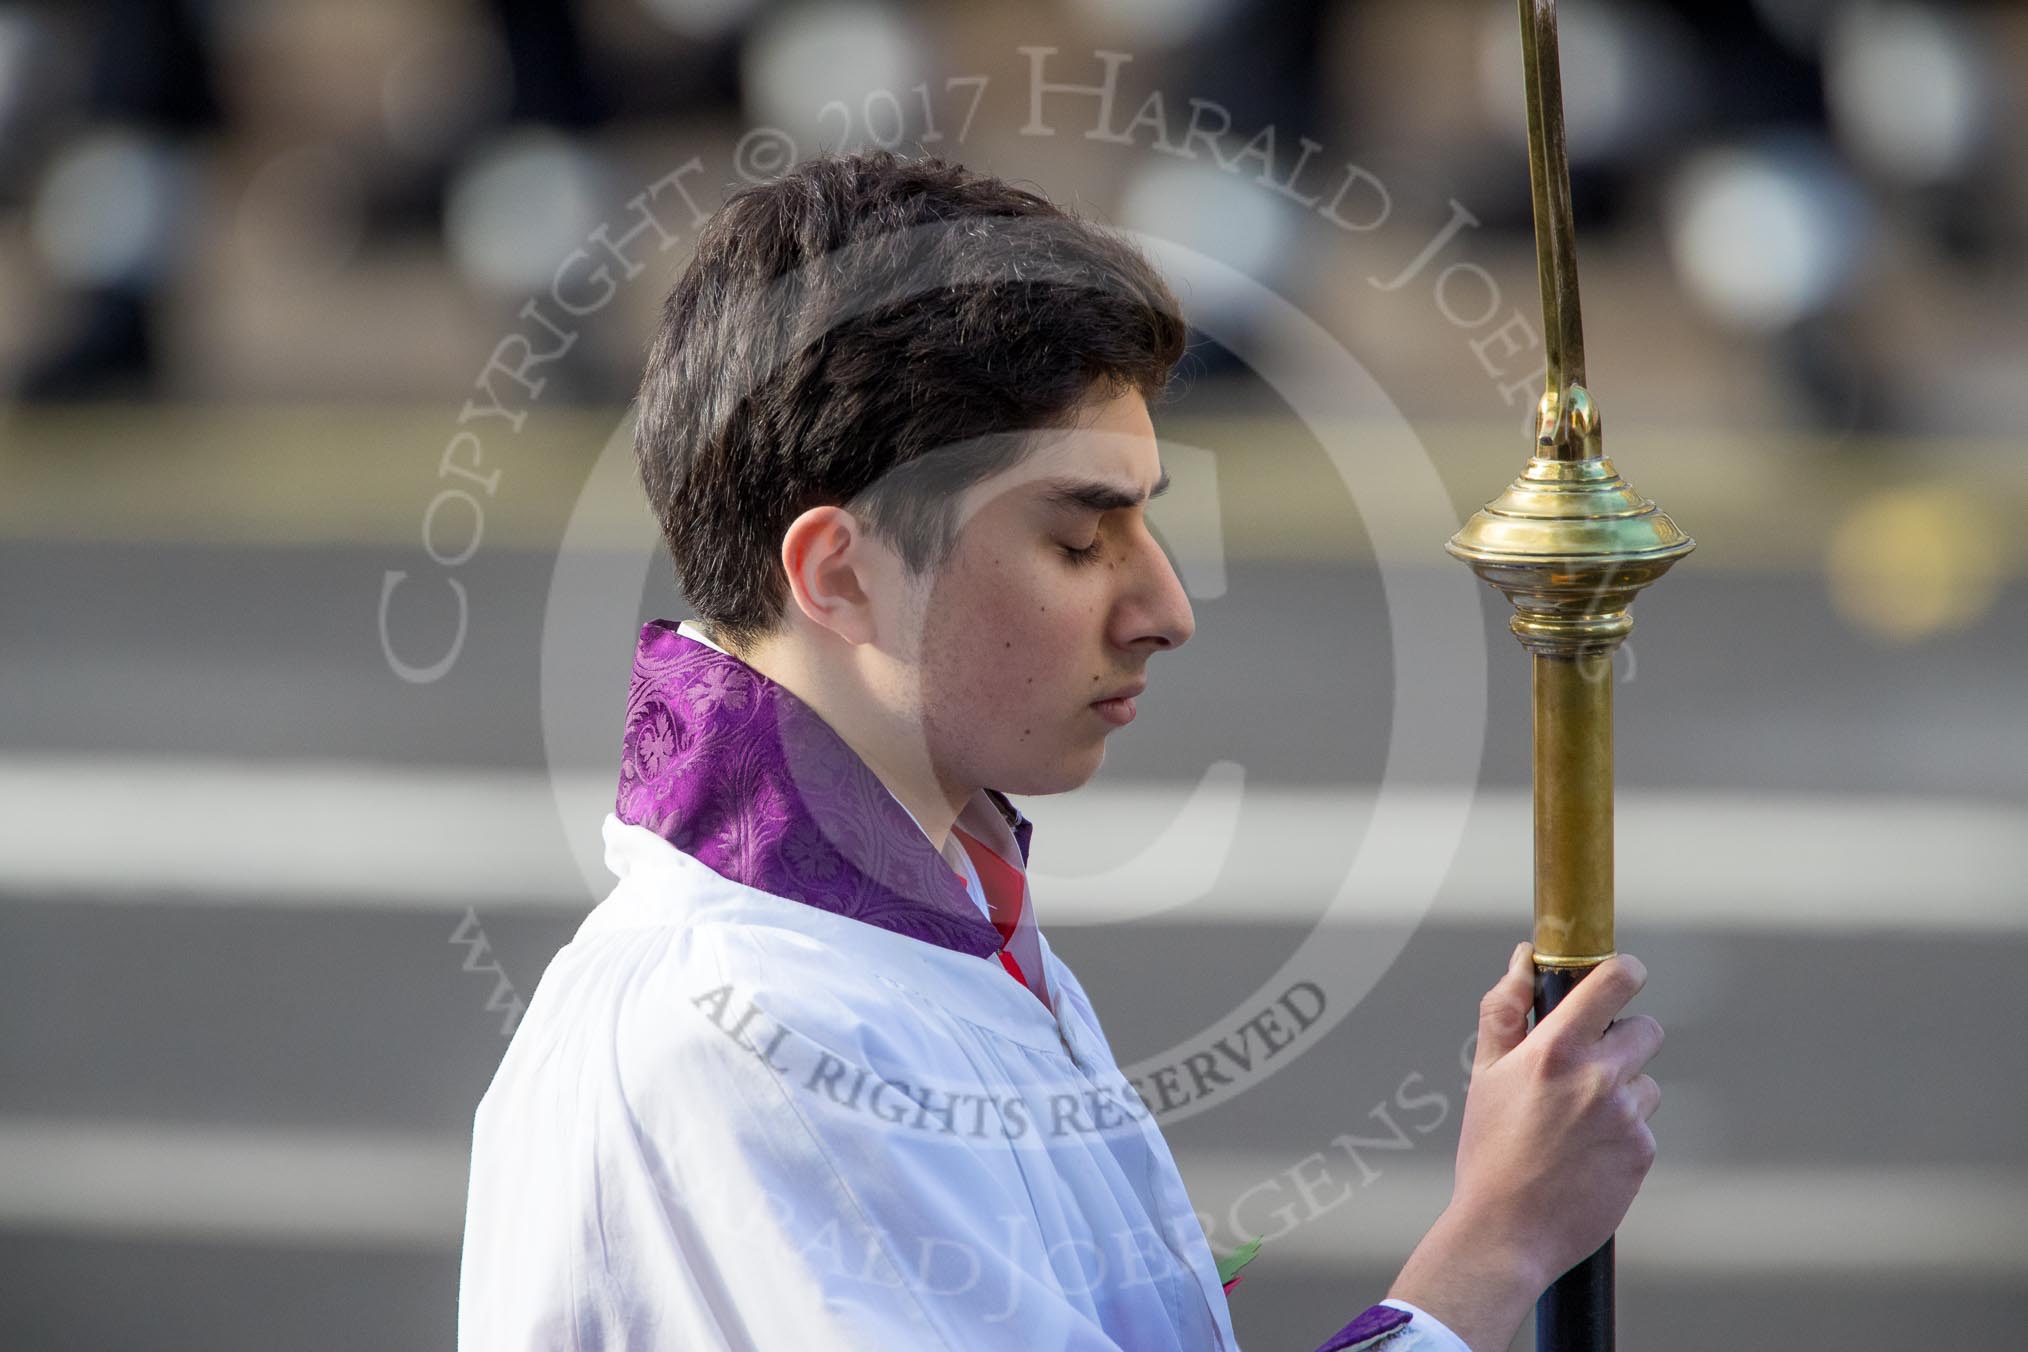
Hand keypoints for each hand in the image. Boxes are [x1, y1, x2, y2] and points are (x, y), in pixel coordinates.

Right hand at [1384, 942, 1661, 1350]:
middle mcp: (1598, 1077)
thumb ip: (1503, 1010)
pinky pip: (1644, 1125)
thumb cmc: (1489, 1151)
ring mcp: (1626, 1117)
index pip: (1614, 981)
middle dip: (1622, 1038)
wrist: (1507, 1232)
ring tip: (1578, 1121)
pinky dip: (1622, 1132)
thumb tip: (1521, 960)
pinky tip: (1587, 1152)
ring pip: (1646, 1081)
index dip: (1624, 970)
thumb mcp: (1484, 1073)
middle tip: (1587, 1064)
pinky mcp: (1642, 1152)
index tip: (1621, 974)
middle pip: (1645, 1029)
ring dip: (1622, 1091)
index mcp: (1556, 1049)